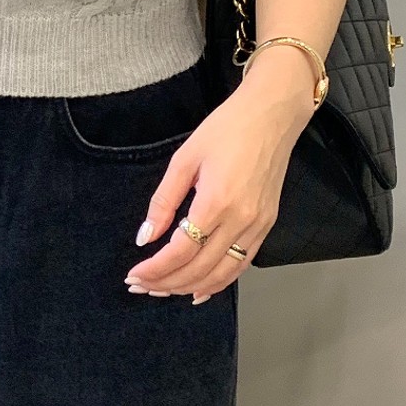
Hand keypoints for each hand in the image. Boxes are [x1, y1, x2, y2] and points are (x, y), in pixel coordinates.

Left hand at [125, 57, 316, 300]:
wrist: (272, 115)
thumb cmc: (227, 128)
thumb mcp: (184, 159)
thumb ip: (163, 202)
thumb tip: (145, 238)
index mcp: (216, 201)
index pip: (180, 251)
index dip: (154, 269)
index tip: (134, 274)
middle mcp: (241, 220)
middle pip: (199, 269)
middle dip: (166, 283)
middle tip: (140, 286)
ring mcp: (258, 225)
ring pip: (222, 274)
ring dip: (190, 287)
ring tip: (163, 290)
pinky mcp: (267, 225)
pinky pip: (241, 264)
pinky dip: (219, 282)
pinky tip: (200, 289)